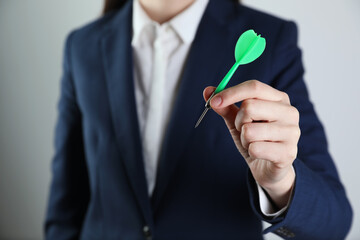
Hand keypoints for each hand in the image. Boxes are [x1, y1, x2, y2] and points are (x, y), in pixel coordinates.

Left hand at [203, 80, 299, 208]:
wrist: (269, 168)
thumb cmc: (255, 139)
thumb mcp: (237, 120)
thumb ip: (225, 106)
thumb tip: (207, 91)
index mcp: (278, 98)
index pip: (254, 86)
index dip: (231, 93)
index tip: (213, 101)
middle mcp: (289, 112)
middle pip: (250, 107)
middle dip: (238, 121)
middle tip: (243, 130)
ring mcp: (292, 132)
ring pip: (249, 130)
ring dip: (244, 139)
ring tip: (253, 143)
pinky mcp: (288, 152)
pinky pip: (255, 148)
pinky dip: (250, 152)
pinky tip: (259, 154)